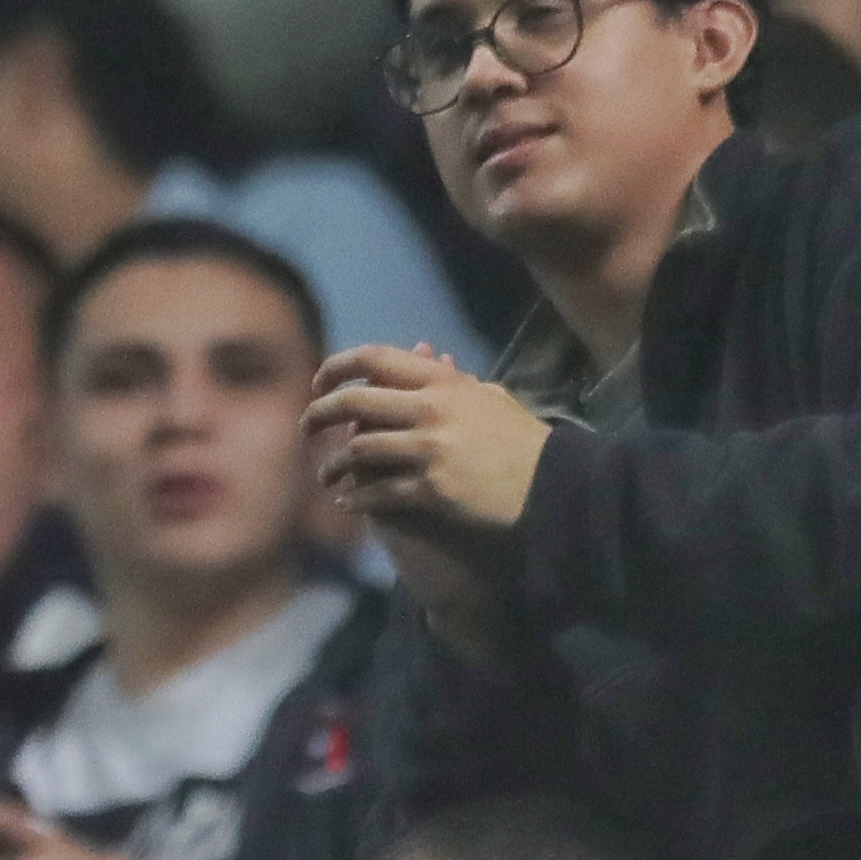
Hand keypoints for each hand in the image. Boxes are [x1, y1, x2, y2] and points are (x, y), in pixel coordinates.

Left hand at [309, 347, 547, 537]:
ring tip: (325, 476)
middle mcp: (433, 408)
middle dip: (318, 414)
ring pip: (358, 449)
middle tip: (305, 428)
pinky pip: (377, 491)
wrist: (555, 486)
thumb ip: (453, 380)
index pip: (374, 358)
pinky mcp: (432, 487)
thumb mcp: (492, 399)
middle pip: (353, 401)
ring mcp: (431, 448)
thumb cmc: (524, 443)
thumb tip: (426, 356)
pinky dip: (357, 499)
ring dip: (333, 465)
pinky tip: (348, 503)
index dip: (336, 367)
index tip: (318, 383)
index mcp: (445, 382)